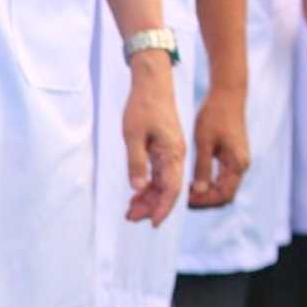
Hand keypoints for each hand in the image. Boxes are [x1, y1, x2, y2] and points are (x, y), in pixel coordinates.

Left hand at [122, 52, 185, 226]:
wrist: (152, 84)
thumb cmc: (142, 107)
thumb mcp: (132, 135)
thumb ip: (136, 162)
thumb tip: (137, 187)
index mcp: (172, 153)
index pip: (171, 188)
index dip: (162, 208)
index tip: (152, 223)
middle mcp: (176, 156)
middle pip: (168, 190)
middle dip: (151, 207)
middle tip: (130, 218)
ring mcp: (172, 153)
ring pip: (163, 183)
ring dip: (148, 198)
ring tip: (130, 210)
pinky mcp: (166, 149)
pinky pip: (160, 173)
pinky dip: (149, 185)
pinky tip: (136, 194)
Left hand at [188, 85, 248, 208]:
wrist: (227, 94)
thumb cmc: (215, 115)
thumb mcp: (204, 142)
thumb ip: (202, 167)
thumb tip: (198, 191)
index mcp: (237, 164)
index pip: (224, 196)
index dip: (204, 202)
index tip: (185, 201)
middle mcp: (241, 166)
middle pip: (224, 195)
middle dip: (204, 201)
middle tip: (183, 200)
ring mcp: (238, 161)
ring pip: (223, 188)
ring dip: (206, 194)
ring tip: (185, 193)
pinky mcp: (232, 156)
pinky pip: (222, 178)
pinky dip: (208, 184)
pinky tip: (192, 182)